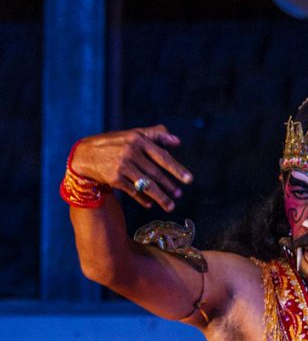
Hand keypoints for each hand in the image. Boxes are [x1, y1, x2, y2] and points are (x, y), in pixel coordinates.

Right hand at [71, 125, 192, 211]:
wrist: (86, 153)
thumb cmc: (116, 143)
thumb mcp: (134, 134)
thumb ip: (156, 134)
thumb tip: (177, 141)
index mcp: (138, 139)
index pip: (162, 156)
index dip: (177, 169)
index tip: (189, 180)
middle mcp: (130, 152)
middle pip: (155, 173)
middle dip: (169, 186)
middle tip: (180, 194)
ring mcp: (121, 166)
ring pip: (146, 185)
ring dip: (160, 197)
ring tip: (170, 205)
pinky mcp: (113, 178)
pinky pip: (133, 191)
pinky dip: (142, 199)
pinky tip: (150, 204)